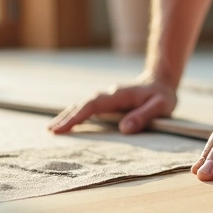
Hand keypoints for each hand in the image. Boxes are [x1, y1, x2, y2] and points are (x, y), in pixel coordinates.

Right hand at [48, 76, 177, 134]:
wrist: (161, 82)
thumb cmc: (162, 96)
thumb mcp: (161, 106)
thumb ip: (144, 116)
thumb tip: (124, 129)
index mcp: (119, 95)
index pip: (93, 105)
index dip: (77, 116)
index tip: (63, 127)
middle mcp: (109, 95)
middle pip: (83, 104)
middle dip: (66, 117)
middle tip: (50, 131)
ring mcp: (107, 98)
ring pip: (83, 106)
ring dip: (68, 116)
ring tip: (52, 130)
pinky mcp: (108, 103)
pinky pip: (88, 109)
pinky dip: (76, 115)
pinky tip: (67, 124)